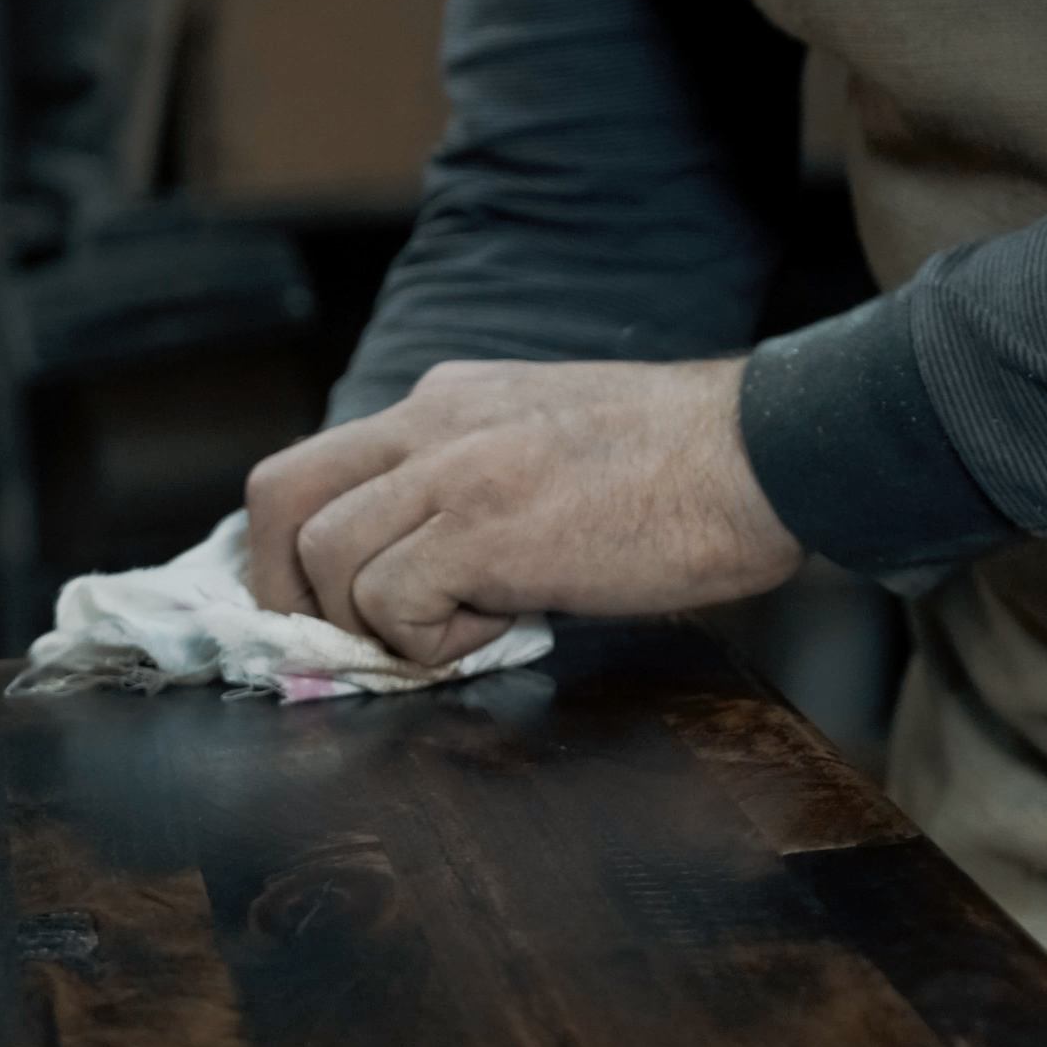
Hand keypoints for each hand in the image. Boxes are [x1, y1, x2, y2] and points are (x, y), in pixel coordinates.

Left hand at [243, 357, 805, 666]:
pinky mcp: (483, 527)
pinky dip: (429, 644)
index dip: (291, 549)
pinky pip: (389, 604)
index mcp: (444, 402)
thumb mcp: (546, 447)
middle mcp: (430, 420)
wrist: (767, 454)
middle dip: (286, 589)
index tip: (321, 606)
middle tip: (347, 642)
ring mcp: (452, 469)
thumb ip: (470, 488)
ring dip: (378, 624)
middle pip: (280, 497)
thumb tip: (418, 573)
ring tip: (468, 627)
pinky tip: (505, 628)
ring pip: (327, 561)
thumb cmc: (683, 471)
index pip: (313, 464)